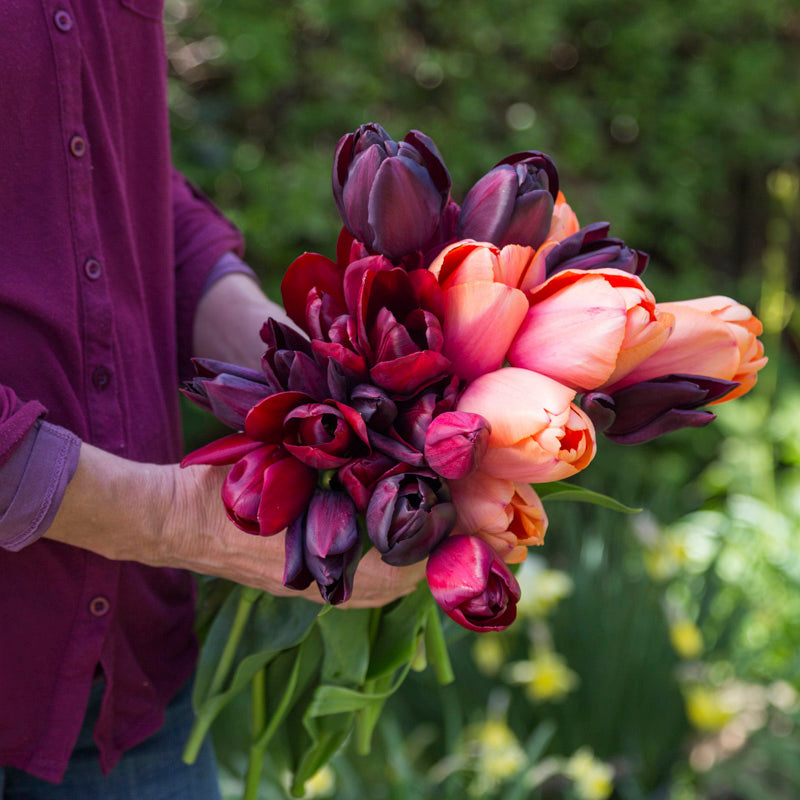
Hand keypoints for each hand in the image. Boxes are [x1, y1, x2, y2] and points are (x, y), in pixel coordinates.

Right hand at [45, 444, 423, 607]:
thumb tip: (370, 429)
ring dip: (396, 567)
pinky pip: (344, 584)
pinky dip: (369, 567)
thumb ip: (319, 452)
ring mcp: (300, 586)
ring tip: (419, 531)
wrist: (166, 521)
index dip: (426, 548)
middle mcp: (313, 583)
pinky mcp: (289, 580)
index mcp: (314, 560)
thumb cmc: (216, 491)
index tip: (447, 519)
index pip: (392, 570)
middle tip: (442, 524)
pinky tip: (375, 536)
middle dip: (420, 561)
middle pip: (388, 589)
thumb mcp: (271, 461)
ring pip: (368, 590)